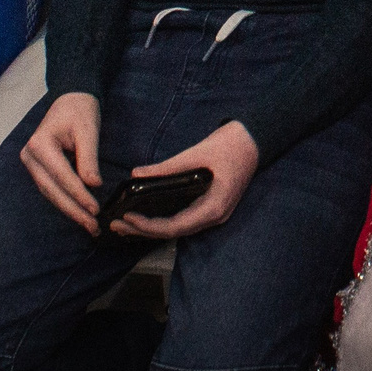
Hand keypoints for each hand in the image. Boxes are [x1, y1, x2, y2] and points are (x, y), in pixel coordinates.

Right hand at [21, 91, 104, 231]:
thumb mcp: (88, 131)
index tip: (95, 210)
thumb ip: (89, 159)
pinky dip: (65, 201)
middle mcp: (30, 156)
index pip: (62, 176)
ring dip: (69, 210)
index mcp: (41, 145)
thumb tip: (93, 185)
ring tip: (88, 225)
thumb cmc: (80, 111)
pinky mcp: (38, 168)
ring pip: (50, 193)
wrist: (71, 99)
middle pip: (52, 190)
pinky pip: (51, 189)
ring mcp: (31, 163)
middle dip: (73, 210)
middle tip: (92, 226)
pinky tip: (79, 212)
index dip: (79, 195)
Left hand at [115, 120, 258, 239]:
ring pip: (180, 228)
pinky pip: (186, 219)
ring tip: (127, 223)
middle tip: (116, 225)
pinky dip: (165, 219)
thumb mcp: (195, 153)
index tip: (127, 218)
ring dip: (153, 227)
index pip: (175, 227)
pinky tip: (150, 214)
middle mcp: (214, 216)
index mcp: (213, 207)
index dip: (148, 226)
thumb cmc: (229, 144)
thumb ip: (165, 167)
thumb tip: (136, 174)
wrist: (255, 138)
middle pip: (175, 232)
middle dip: (144, 230)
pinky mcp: (213, 206)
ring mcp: (215, 213)